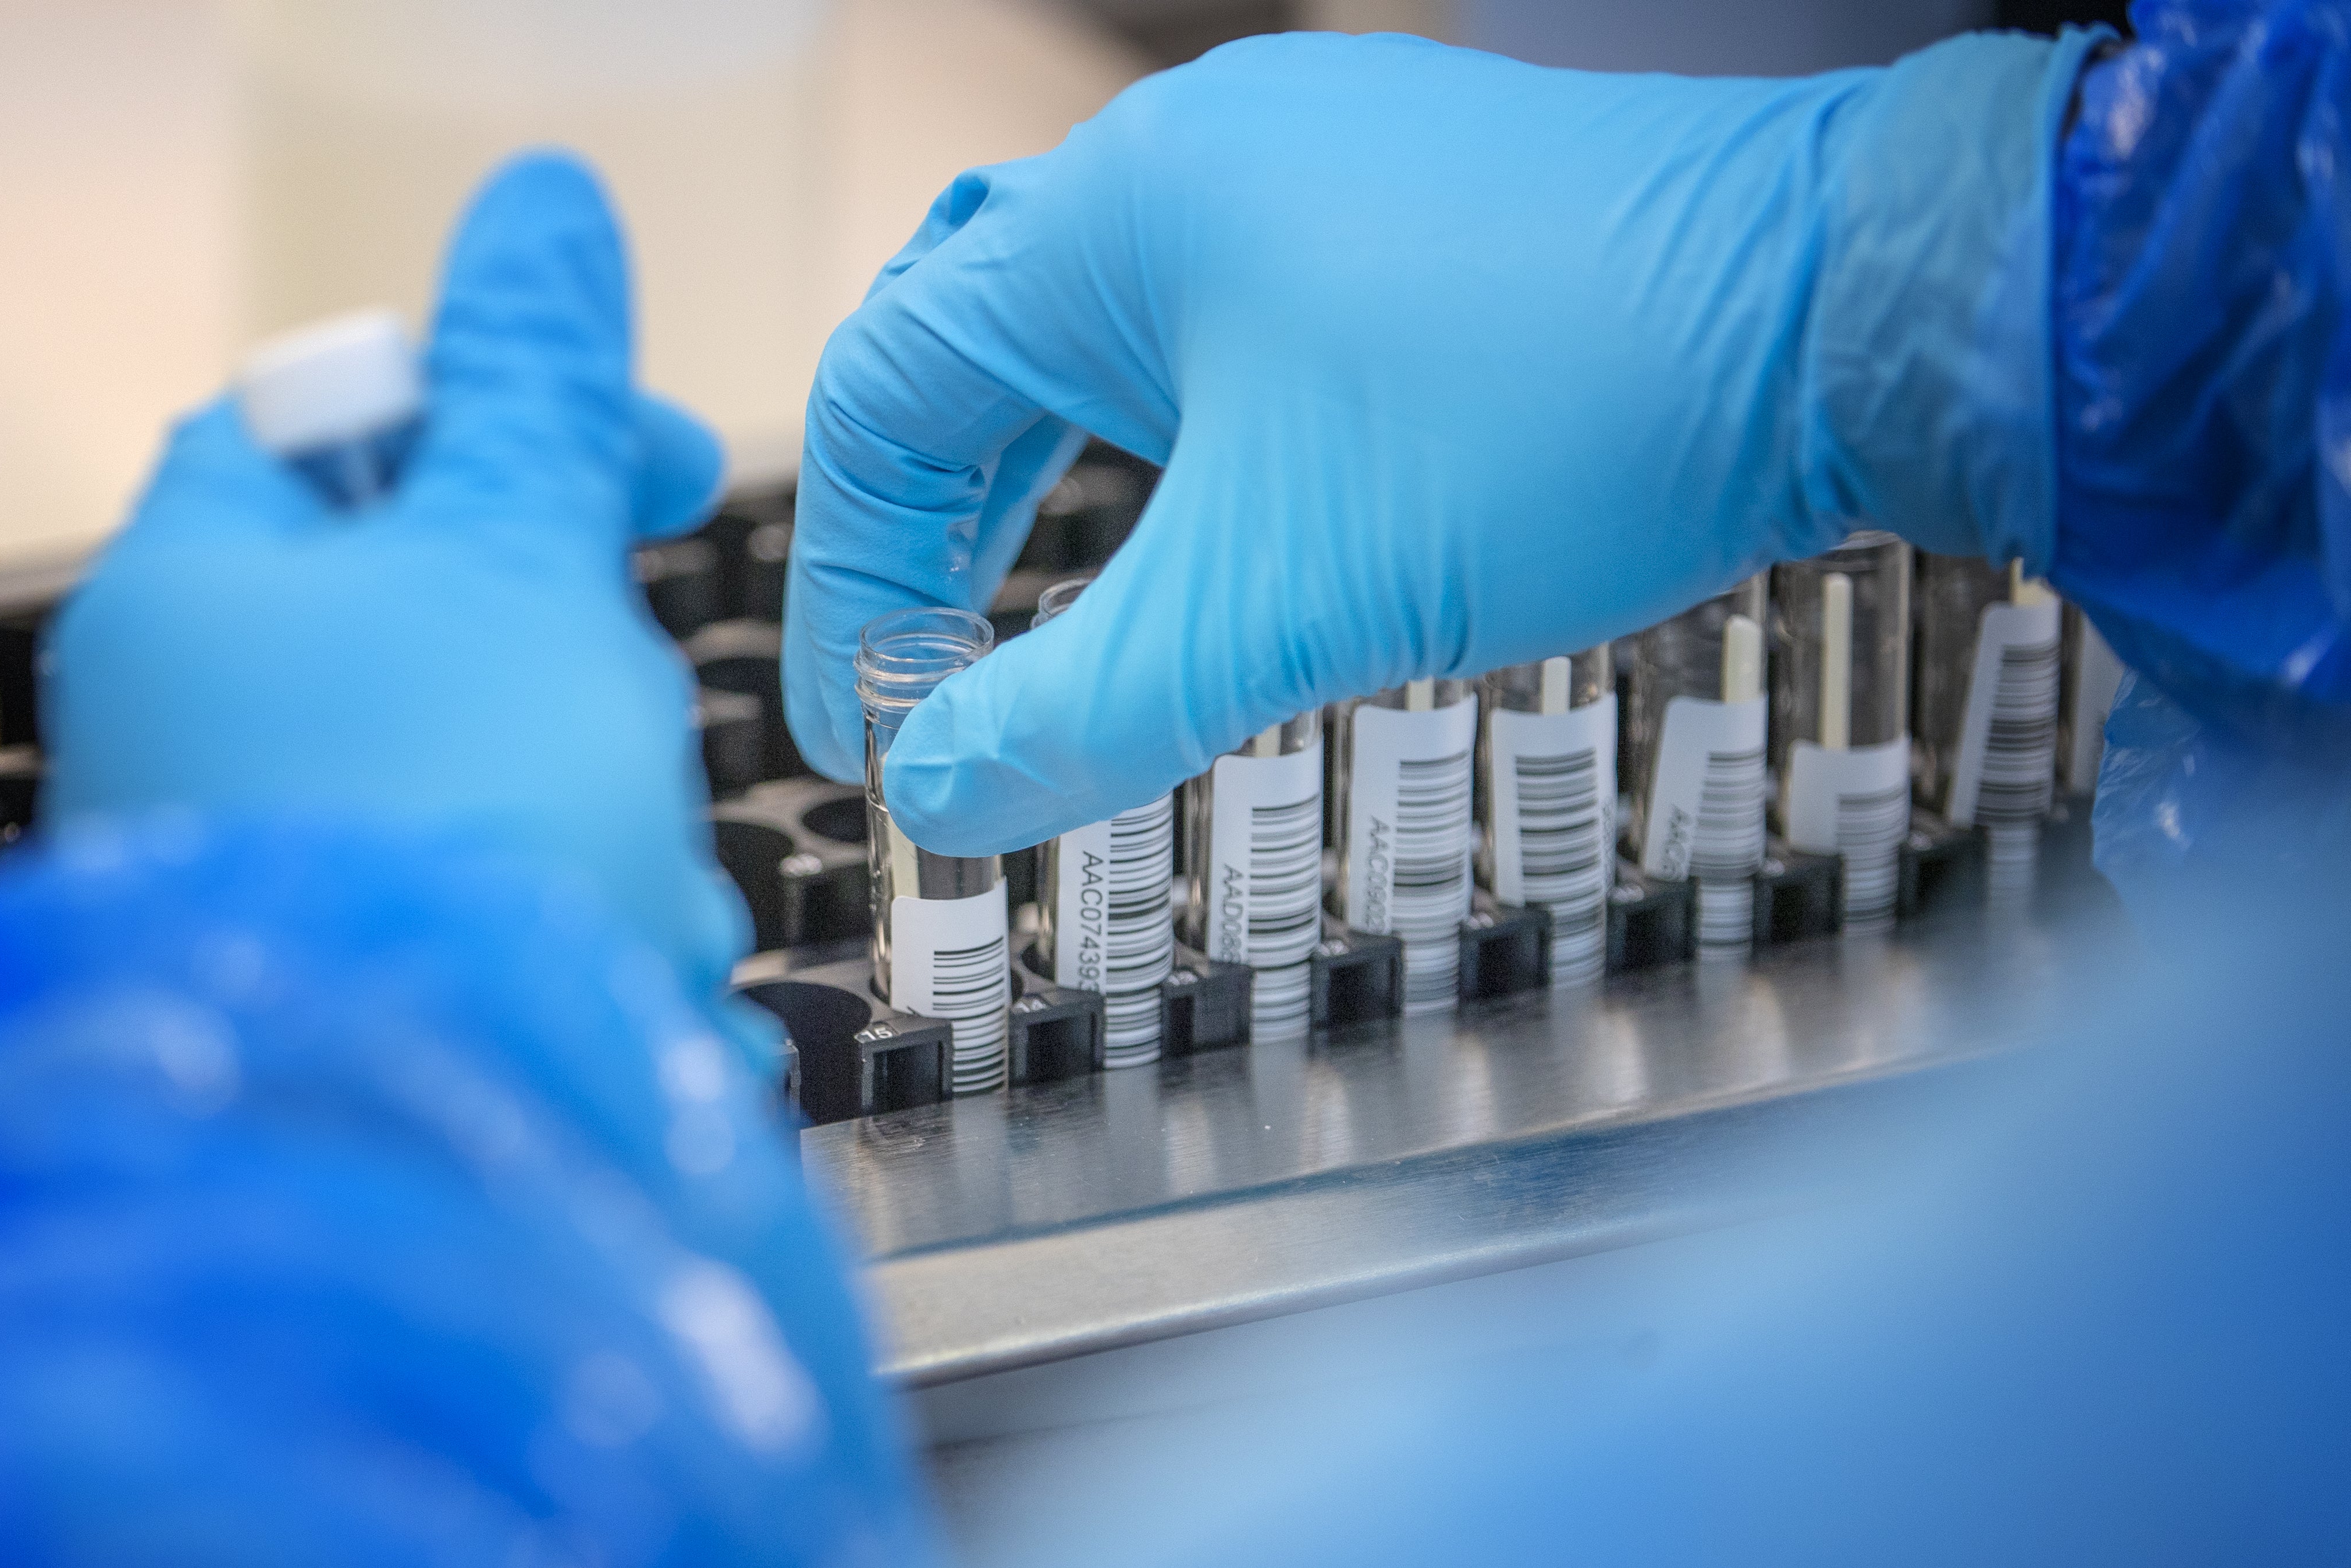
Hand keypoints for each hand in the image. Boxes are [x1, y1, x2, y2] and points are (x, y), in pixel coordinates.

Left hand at [45, 153, 753, 1025]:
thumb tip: (546, 200)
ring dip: (614, 810)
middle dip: (589, 660)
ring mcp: (290, 869)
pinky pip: (511, 901)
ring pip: (506, 774)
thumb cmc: (455, 809)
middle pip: (446, 616)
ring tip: (647, 893)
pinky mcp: (378, 984)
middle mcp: (210, 735)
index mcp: (200, 596)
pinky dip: (591, 915)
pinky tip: (643, 972)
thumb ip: (537, 382)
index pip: (333, 427)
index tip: (653, 462)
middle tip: (644, 708)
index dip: (504, 411)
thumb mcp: (515, 551)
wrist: (437, 1132)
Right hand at [785, 28, 2097, 855]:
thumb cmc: (1559, 421)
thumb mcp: (1283, 599)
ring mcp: (1316, 170)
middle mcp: (1199, 160)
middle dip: (931, 523)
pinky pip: (1225, 329)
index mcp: (1118, 217)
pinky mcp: (1415, 216)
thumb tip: (942, 800)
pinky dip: (1170, 444)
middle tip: (917, 669)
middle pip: (977, 344)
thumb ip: (1087, 709)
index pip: (890, 388)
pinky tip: (1201, 521)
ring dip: (1047, 481)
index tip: (861, 726)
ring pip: (1106, 337)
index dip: (850, 574)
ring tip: (1020, 611)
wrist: (1850, 314)